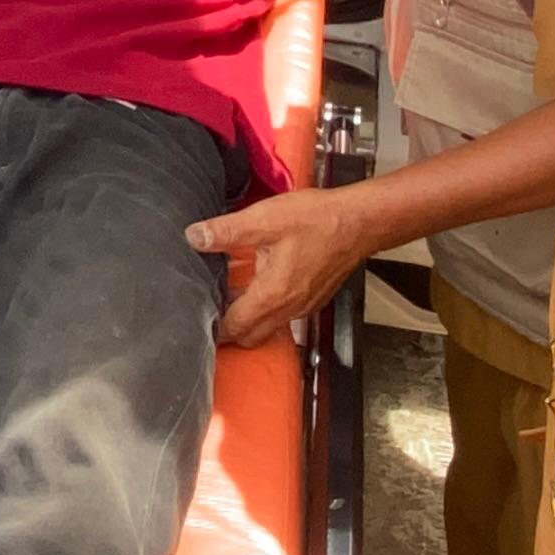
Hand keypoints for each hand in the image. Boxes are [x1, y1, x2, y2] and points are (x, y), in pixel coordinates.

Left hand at [189, 187, 378, 346]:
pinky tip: (259, 284)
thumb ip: (226, 231)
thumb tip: (195, 237)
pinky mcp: (313, 298)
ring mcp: (304, 306)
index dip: (211, 325)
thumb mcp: (265, 219)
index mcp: (273, 295)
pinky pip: (284, 315)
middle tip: (207, 310)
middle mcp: (289, 308)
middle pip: (250, 336)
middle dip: (227, 330)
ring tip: (228, 297)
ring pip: (267, 327)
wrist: (361, 222)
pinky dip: (267, 309)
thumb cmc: (319, 220)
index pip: (234, 327)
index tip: (194, 316)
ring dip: (248, 319)